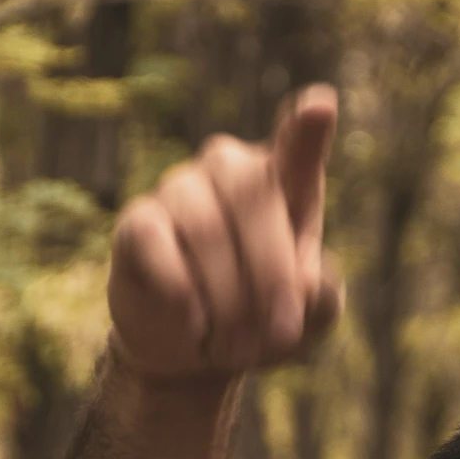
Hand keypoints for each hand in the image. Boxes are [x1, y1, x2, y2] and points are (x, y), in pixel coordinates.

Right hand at [108, 85, 344, 377]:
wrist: (195, 351)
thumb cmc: (261, 321)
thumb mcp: (305, 322)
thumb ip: (320, 299)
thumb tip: (311, 283)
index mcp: (284, 185)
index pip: (297, 146)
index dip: (307, 128)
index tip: (320, 107)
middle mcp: (230, 172)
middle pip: (252, 195)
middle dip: (270, 273)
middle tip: (281, 332)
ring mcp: (180, 189)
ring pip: (205, 227)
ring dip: (228, 296)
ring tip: (237, 345)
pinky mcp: (139, 223)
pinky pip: (155, 242)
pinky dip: (180, 290)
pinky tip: (196, 324)